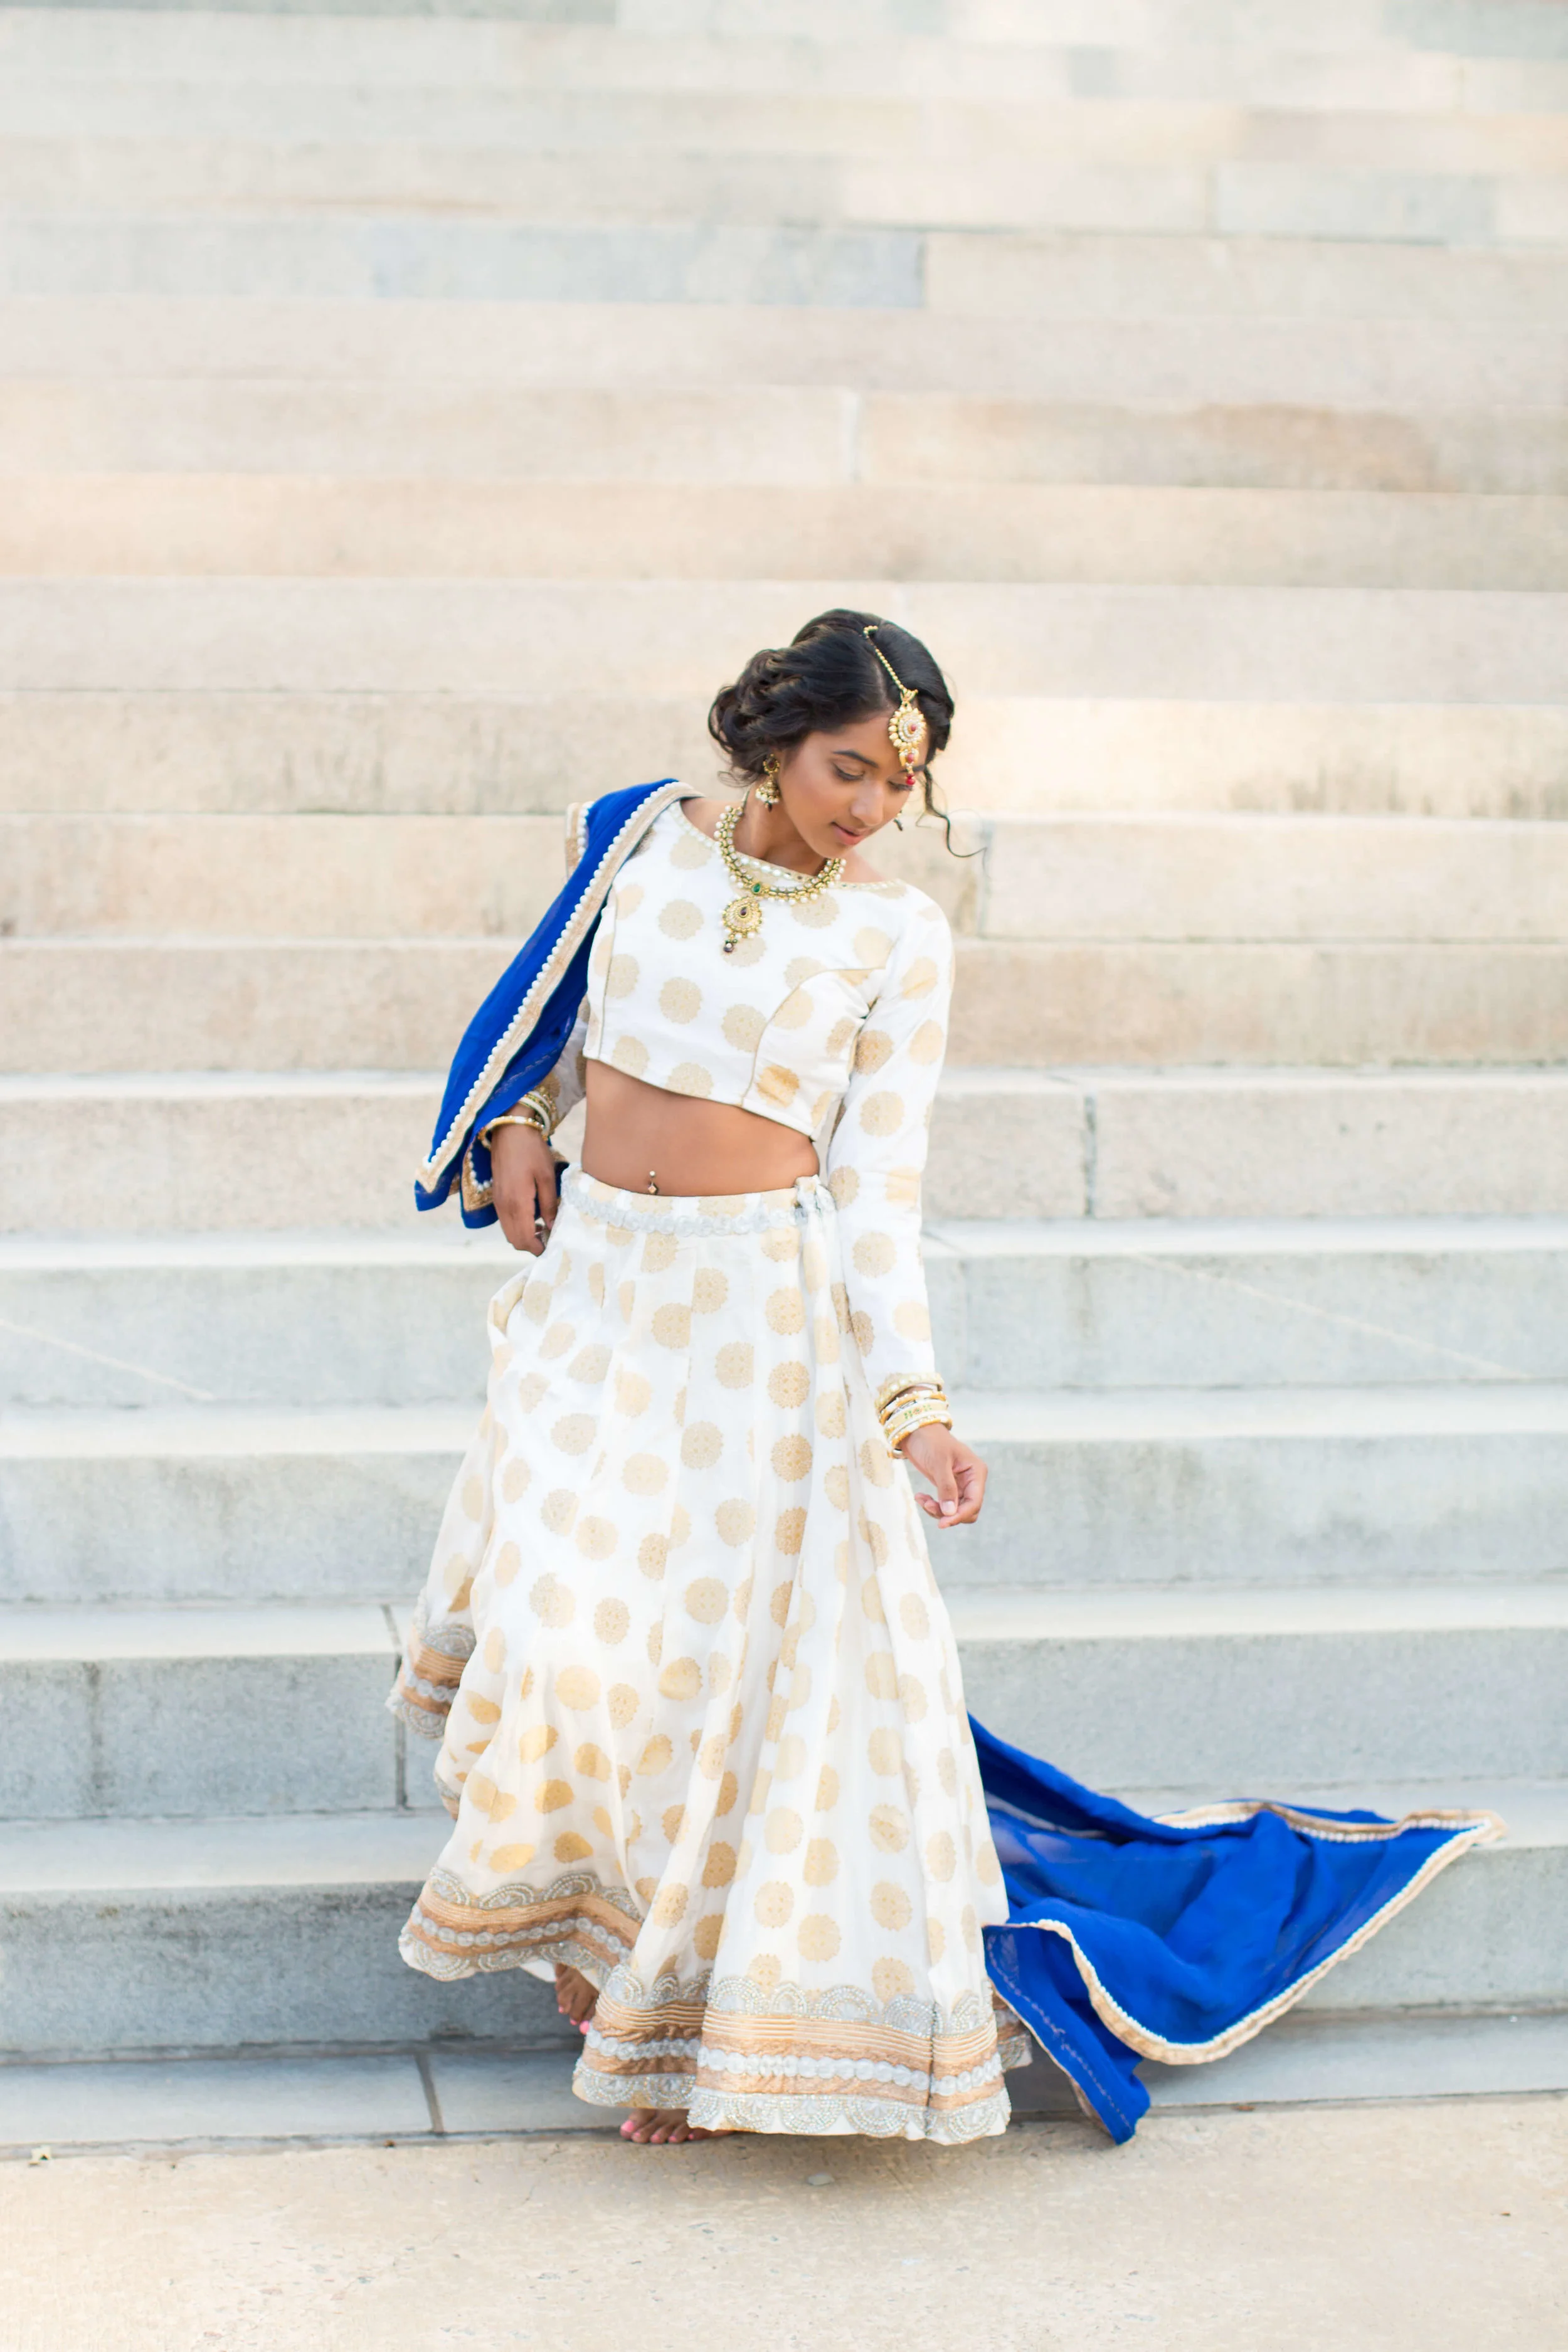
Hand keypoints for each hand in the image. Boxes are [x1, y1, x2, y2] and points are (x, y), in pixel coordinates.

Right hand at [491, 1122, 559, 1256]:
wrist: (509, 1130)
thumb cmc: (531, 1151)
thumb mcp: (546, 1176)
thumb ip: (549, 1204)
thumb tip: (552, 1226)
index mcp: (517, 1203)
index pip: (524, 1239)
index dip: (538, 1248)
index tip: (553, 1245)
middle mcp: (503, 1207)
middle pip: (514, 1240)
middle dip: (531, 1245)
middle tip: (549, 1237)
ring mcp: (497, 1202)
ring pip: (508, 1232)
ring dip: (524, 1235)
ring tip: (543, 1226)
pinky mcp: (496, 1196)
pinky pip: (505, 1221)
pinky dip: (517, 1225)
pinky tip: (532, 1215)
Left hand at [899, 1424, 986, 1527]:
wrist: (917, 1432)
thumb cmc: (930, 1441)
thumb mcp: (939, 1462)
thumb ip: (946, 1488)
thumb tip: (950, 1513)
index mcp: (976, 1471)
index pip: (974, 1502)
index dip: (960, 1515)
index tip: (942, 1523)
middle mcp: (972, 1480)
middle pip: (967, 1510)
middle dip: (948, 1514)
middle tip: (927, 1506)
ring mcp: (961, 1485)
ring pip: (955, 1511)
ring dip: (938, 1510)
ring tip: (921, 1500)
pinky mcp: (949, 1488)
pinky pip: (945, 1506)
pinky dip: (933, 1505)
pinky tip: (920, 1497)